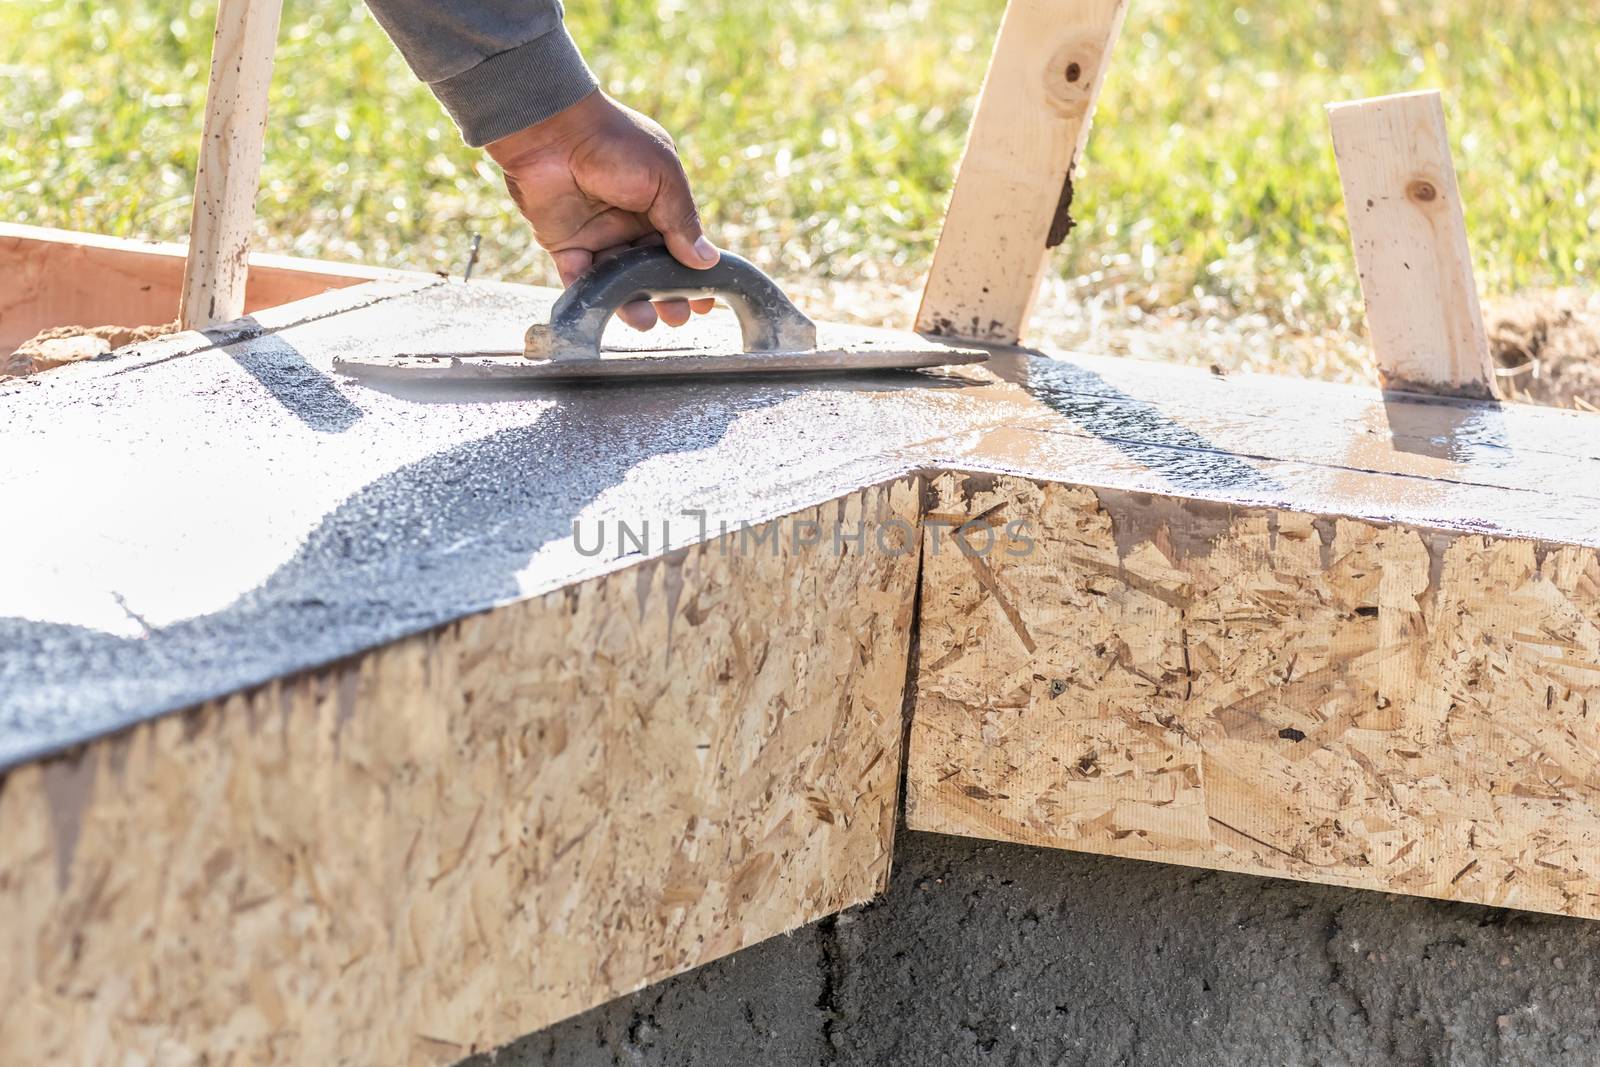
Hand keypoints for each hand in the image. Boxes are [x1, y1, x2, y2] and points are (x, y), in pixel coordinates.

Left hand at [485, 91, 718, 330]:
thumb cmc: (615, 143)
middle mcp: (629, 222)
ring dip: (633, 303)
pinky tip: (605, 310)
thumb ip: (683, 221)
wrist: (553, 130)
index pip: (681, 247)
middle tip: (678, 316)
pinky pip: (580, 279)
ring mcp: (598, 235)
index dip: (693, 275)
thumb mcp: (663, 178)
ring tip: (647, 321)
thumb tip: (708, 261)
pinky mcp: (565, 245)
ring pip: (618, 281)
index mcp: (658, 203)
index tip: (706, 301)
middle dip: (666, 296)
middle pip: (651, 270)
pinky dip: (591, 297)